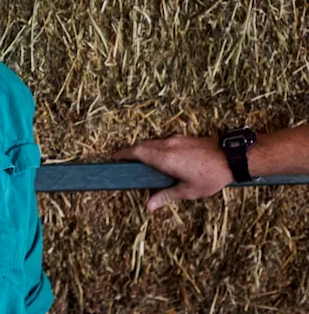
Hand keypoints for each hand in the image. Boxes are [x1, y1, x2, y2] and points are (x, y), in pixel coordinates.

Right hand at [112, 135, 233, 211]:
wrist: (233, 156)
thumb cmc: (211, 176)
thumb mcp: (188, 191)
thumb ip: (165, 196)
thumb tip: (148, 206)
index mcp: (164, 158)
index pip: (136, 152)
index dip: (122, 154)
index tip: (112, 159)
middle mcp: (166, 145)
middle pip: (141, 146)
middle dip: (130, 154)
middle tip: (124, 164)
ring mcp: (175, 140)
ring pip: (151, 143)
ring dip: (143, 151)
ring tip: (142, 165)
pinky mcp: (183, 138)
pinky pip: (162, 142)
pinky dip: (155, 150)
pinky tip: (161, 161)